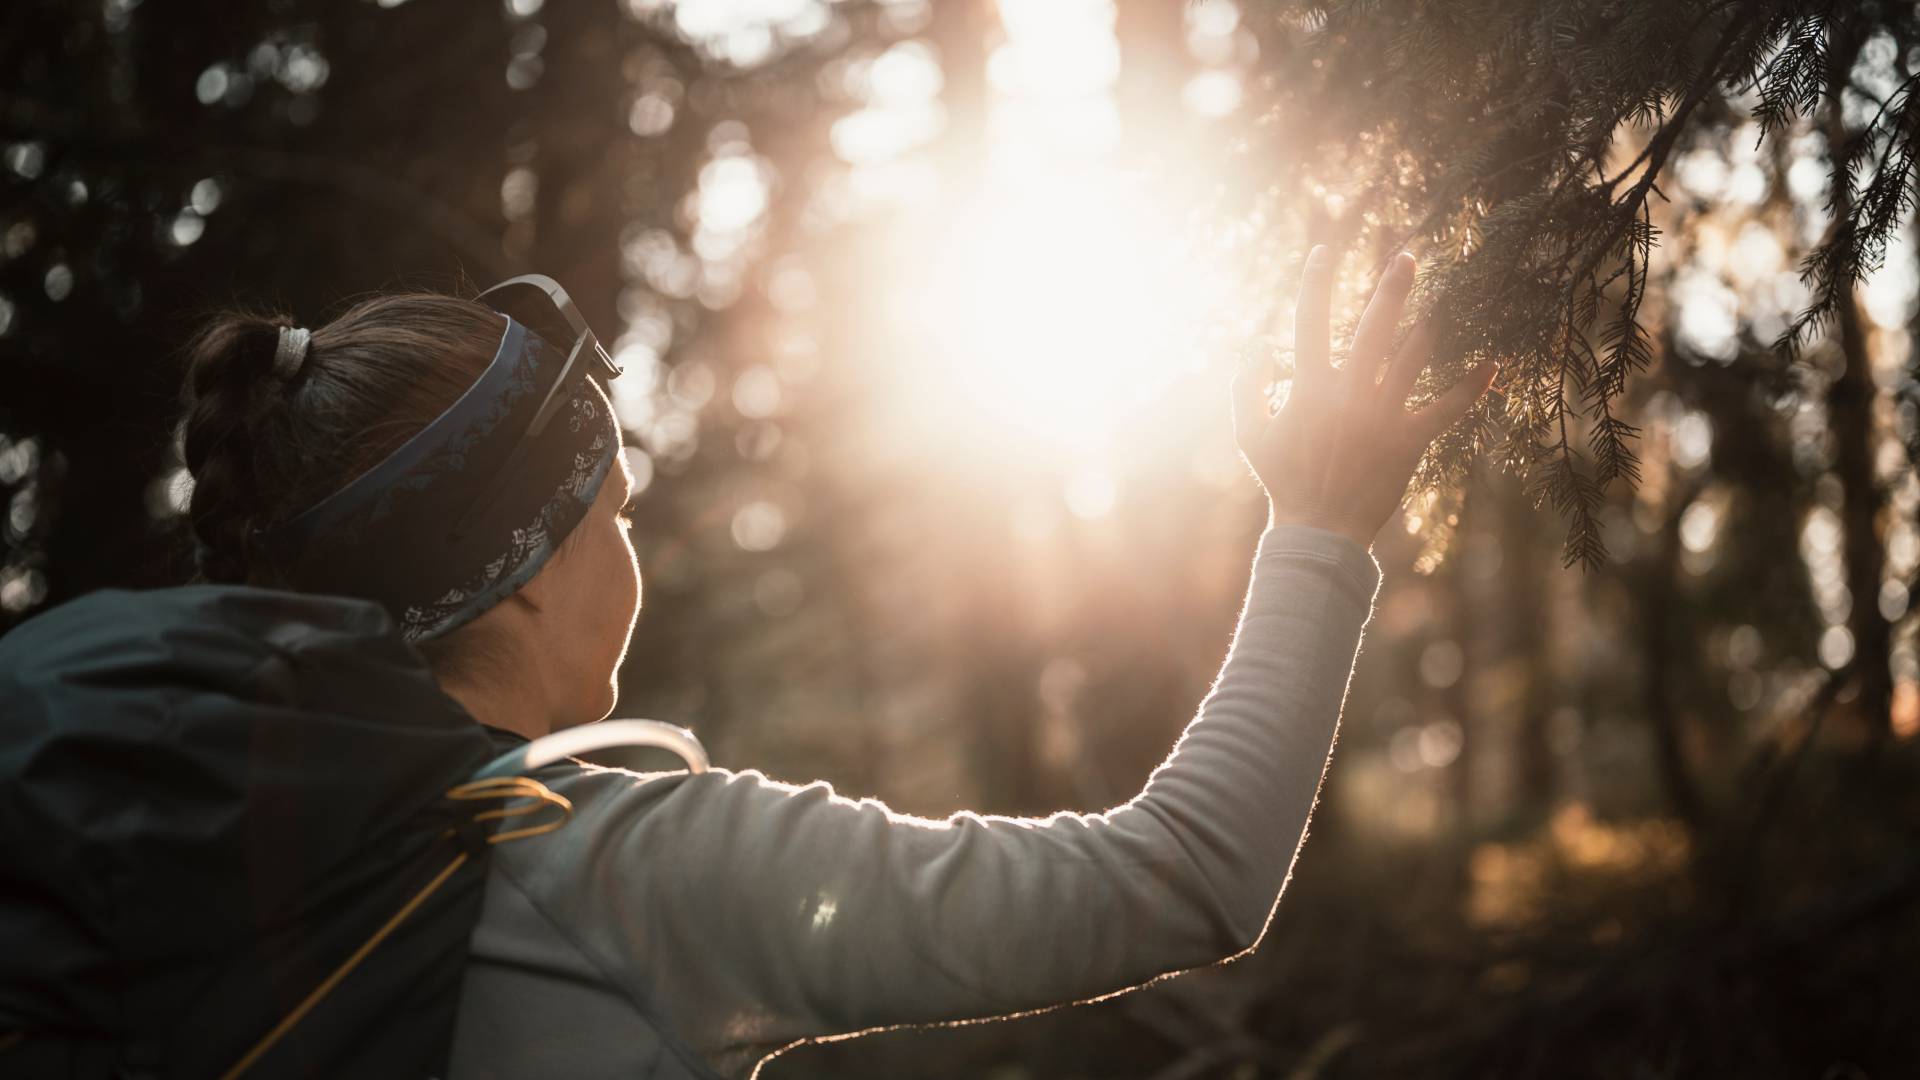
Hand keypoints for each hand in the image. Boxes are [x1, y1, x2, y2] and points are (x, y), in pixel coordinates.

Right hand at [1232, 246, 1494, 549]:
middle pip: (1374, 327)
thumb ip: (1245, 387)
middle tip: (1411, 256)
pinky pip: (1447, 408)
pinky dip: (1472, 386)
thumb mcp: (1248, 434)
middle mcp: (1348, 393)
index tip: (1323, 251)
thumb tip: (1261, 349)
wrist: (1318, 528)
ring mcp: (1382, 415)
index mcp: (1308, 387)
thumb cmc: (1282, 479)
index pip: (1310, 320)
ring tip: (1452, 293)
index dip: (1315, 281)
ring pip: (1415, 357)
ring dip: (1434, 321)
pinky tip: (1495, 362)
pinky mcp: (1410, 439)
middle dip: (1392, 287)